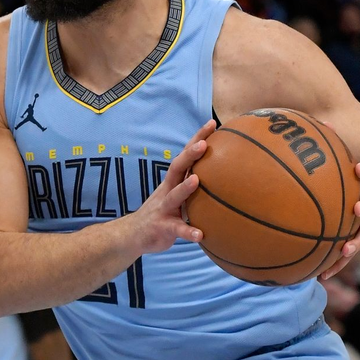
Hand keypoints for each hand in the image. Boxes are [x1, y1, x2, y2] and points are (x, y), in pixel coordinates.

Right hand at [129, 121, 214, 253]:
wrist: (134, 234)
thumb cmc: (162, 213)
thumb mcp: (176, 196)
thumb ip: (193, 186)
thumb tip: (225, 177)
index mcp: (173, 182)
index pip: (186, 156)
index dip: (197, 139)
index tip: (212, 124)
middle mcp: (167, 190)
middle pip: (177, 168)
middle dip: (189, 155)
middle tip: (204, 144)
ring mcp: (163, 208)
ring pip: (174, 196)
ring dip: (184, 188)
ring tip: (196, 180)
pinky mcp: (162, 227)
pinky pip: (176, 229)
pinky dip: (188, 231)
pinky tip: (200, 235)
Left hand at [321, 162, 359, 279]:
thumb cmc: (352, 186)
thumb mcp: (348, 169)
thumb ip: (334, 151)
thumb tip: (319, 123)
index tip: (359, 167)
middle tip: (358, 207)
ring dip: (355, 243)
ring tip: (346, 250)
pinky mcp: (357, 243)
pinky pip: (346, 257)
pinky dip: (335, 266)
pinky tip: (321, 277)